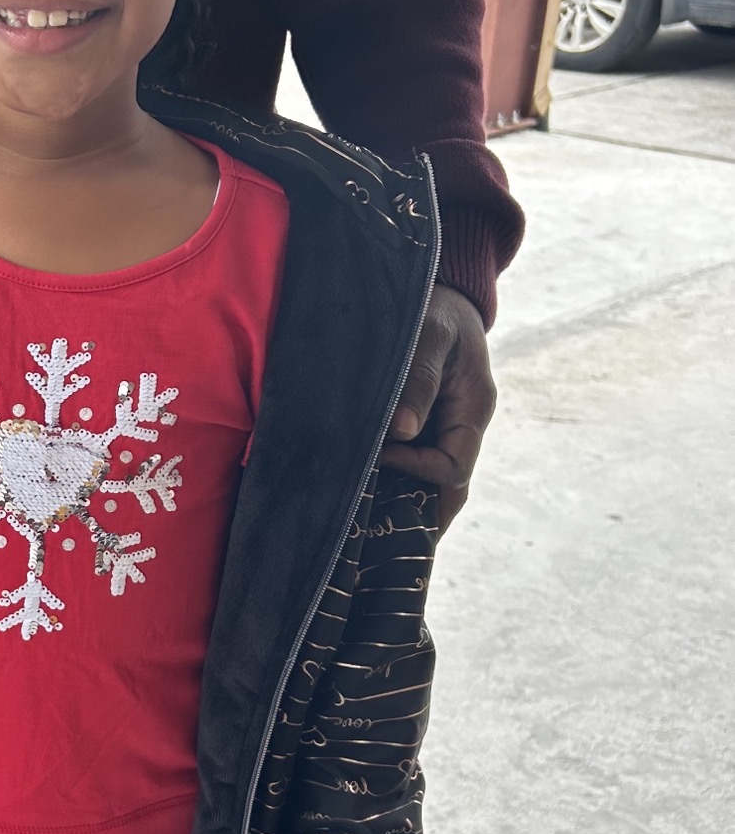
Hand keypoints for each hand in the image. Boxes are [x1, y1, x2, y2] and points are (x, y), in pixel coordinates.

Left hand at [379, 283, 496, 531]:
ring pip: (428, 484)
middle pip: (446, 491)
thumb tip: (403, 431)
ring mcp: (442, 430)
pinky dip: (390, 482)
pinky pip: (410, 465)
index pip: (452, 467)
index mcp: (473, 411)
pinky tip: (360, 492)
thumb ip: (419, 378)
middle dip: (415, 515)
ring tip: (362, 527)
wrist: (436, 293)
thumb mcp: (429, 334)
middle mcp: (460, 428)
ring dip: (400, 502)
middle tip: (374, 540)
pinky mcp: (421, 427)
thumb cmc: (434, 308)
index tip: (378, 454)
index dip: (416, 471)